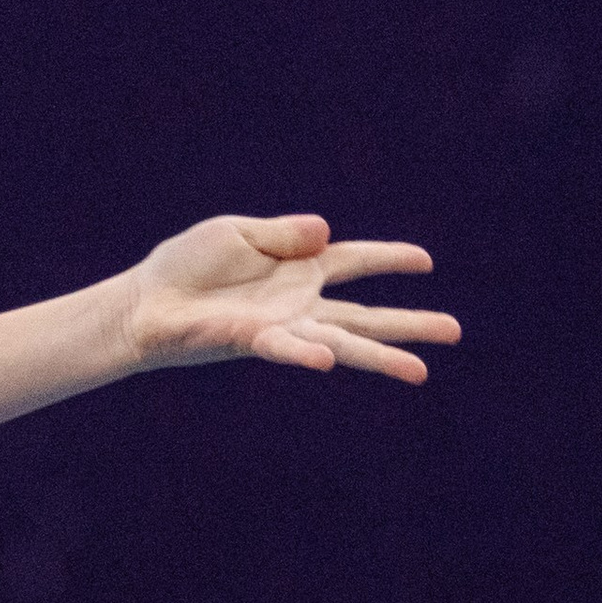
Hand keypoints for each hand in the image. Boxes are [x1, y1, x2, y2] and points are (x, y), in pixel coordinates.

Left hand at [120, 212, 458, 380]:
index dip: (388, 259)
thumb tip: (325, 231)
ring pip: (341, 343)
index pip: (354, 261)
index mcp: (298, 269)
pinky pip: (284, 348)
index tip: (426, 262)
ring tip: (420, 371)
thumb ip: (283, 233)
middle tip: (455, 331)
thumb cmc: (188, 267)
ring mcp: (281, 326)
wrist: (147, 301)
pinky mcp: (252, 341)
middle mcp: (298, 303)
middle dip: (409, 323)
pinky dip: (304, 354)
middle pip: (365, 315)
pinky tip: (326, 361)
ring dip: (380, 356)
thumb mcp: (238, 232)